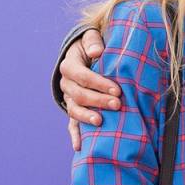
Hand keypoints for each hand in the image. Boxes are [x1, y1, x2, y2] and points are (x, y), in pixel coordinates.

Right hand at [59, 29, 117, 150]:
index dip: (98, 82)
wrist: (84, 55)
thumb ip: (93, 41)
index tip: (116, 88)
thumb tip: (97, 51)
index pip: (81, 75)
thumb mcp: (91, 38)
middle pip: (78, 94)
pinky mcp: (74, 109)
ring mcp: (69, 98)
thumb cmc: (92, 46)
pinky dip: (75, 135)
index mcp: (69, 65)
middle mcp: (66, 83)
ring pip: (73, 110)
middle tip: (117, 104)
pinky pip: (72, 124)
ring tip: (100, 121)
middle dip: (98, 100)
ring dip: (86, 116)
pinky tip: (79, 147)